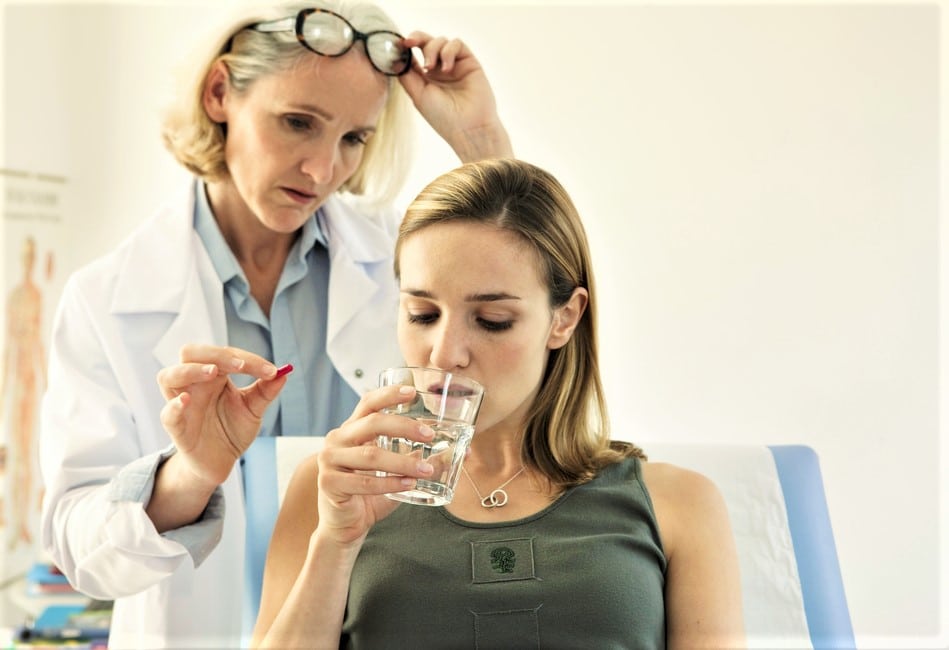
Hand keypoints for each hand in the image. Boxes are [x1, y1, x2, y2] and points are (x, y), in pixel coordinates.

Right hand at [156, 344, 288, 487]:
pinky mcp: (177, 428)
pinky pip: (167, 413)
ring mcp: (182, 404)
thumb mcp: (253, 409)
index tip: (271, 371)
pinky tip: (186, 401)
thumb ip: (266, 391)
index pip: (225, 355)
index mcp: (214, 375)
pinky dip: (174, 405)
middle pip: (190, 353)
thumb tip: (284, 372)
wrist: (221, 462)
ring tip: (213, 373)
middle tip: (240, 365)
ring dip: (191, 370)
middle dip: (215, 354)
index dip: (248, 359)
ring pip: (168, 376)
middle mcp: (194, 384)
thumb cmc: (232, 430)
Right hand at [315, 384, 436, 544]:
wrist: (345, 524)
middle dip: (404, 427)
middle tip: (429, 435)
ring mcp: (330, 460)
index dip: (389, 394)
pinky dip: (389, 483)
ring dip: (402, 462)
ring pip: (371, 455)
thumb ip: (420, 458)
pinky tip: (408, 485)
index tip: (412, 391)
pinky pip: (363, 482)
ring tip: (426, 469)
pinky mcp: (329, 483)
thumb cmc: (371, 493)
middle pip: (372, 423)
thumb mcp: (397, 471)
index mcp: (352, 429)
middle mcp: (338, 439)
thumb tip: (463, 451)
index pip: (368, 403)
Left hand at [399, 32, 512, 161]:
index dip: (405, 47)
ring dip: (432, 49)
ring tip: (431, 68)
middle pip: (426, 43)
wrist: (469, 127)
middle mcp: (439, 70)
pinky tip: (447, 68)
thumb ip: (406, 74)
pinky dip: (448, 51)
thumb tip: (394, 56)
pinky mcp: (469, 62)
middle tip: (410, 43)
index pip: (413, 55)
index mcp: (425, 79)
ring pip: (440, 41)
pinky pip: (457, 44)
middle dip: (416, 39)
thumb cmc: (442, 117)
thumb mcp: (417, 95)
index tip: (398, 45)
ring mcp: (455, 65)